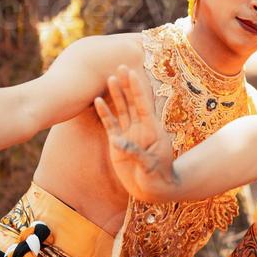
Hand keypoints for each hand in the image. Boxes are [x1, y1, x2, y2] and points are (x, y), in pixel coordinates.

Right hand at [94, 66, 175, 202]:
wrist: (153, 190)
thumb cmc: (158, 178)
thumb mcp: (151, 166)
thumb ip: (137, 153)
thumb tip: (119, 142)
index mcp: (152, 129)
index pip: (144, 104)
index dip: (138, 89)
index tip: (133, 73)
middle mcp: (140, 127)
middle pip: (132, 102)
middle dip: (127, 85)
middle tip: (121, 66)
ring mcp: (129, 134)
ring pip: (121, 109)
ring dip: (115, 95)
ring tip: (109, 78)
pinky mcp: (118, 143)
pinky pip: (110, 124)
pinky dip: (104, 113)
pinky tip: (98, 100)